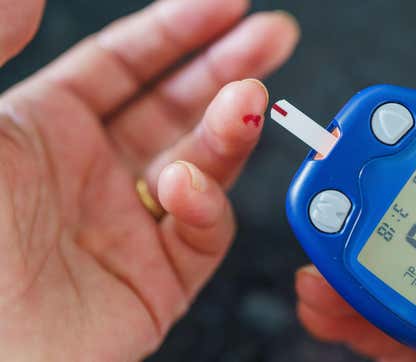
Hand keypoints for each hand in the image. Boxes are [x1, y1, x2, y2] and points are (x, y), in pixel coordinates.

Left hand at [0, 0, 298, 359]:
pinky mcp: (159, 279)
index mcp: (48, 128)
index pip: (128, 63)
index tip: (225, 5)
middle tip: (271, 38)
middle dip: (230, 67)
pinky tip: (186, 191)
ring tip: (249, 104)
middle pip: (179, 105)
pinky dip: (207, 206)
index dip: (179, 28)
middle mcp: (96, 173)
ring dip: (231, 130)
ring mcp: (132, 225)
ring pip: (204, 163)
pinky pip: (203, 233)